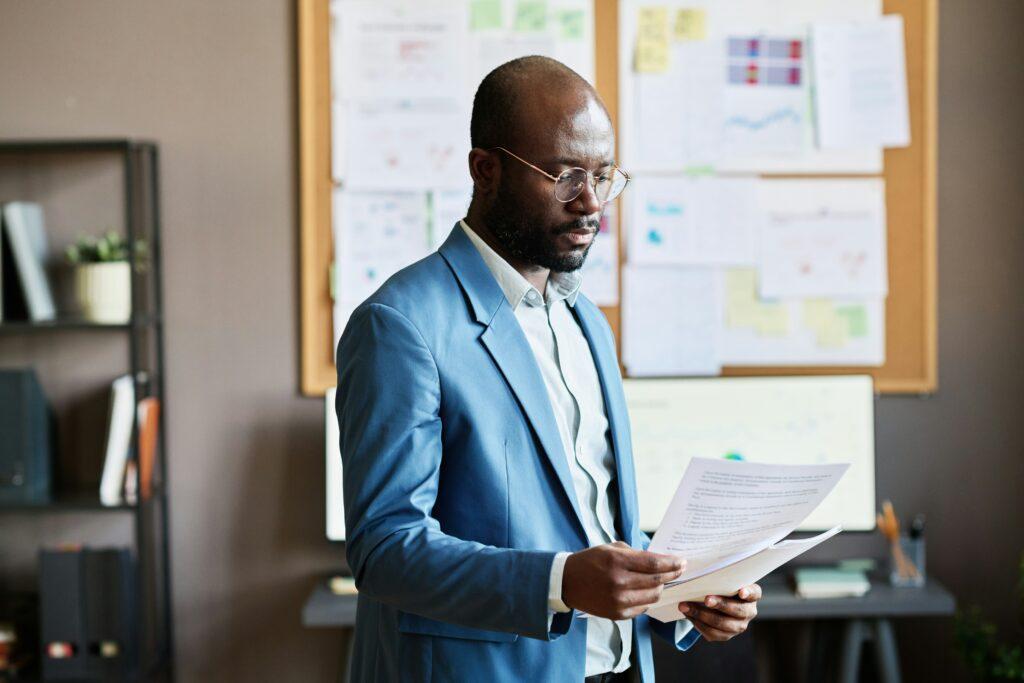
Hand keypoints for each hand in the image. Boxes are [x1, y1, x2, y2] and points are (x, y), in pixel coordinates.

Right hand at [562, 541, 685, 619]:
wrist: (567, 582)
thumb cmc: (590, 561)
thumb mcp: (611, 548)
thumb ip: (636, 554)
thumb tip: (661, 560)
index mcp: (617, 561)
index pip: (653, 564)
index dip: (671, 564)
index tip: (682, 561)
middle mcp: (618, 582)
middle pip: (656, 581)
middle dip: (672, 575)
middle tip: (679, 569)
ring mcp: (618, 601)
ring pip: (653, 597)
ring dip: (660, 588)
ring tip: (660, 581)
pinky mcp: (617, 614)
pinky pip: (642, 608)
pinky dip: (647, 599)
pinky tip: (644, 592)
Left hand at [677, 584, 760, 641]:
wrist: (714, 601)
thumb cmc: (720, 585)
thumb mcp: (723, 579)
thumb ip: (719, 577)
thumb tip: (702, 573)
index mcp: (752, 595)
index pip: (754, 593)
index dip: (748, 593)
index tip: (741, 592)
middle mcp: (749, 611)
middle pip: (737, 610)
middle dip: (720, 604)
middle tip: (706, 599)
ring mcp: (739, 625)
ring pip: (723, 624)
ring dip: (702, 615)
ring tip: (686, 607)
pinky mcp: (726, 635)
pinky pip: (713, 633)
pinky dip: (698, 624)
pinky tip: (688, 614)